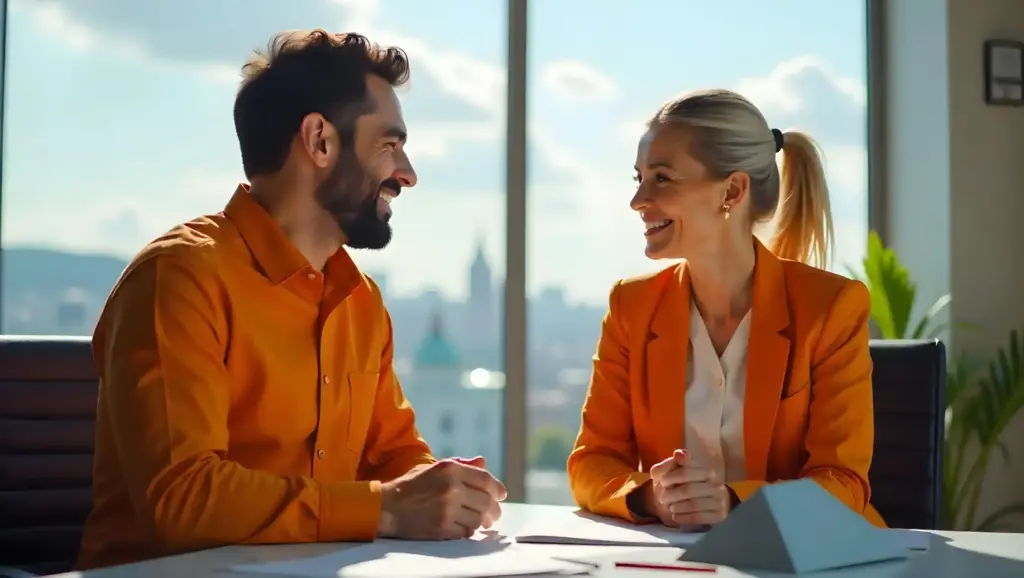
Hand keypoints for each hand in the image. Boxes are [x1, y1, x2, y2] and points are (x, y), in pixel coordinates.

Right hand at [377, 456, 506, 539]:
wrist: (387, 506)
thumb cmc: (411, 485)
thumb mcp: (435, 468)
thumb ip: (461, 465)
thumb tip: (483, 462)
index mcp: (450, 469)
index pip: (485, 479)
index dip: (497, 488)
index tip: (502, 495)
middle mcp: (451, 487)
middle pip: (486, 501)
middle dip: (494, 509)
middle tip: (494, 513)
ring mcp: (447, 509)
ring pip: (478, 519)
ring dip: (483, 522)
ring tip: (483, 522)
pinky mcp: (442, 527)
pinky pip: (466, 532)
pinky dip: (469, 531)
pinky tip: (467, 528)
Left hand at [648, 449, 730, 527]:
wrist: (695, 502)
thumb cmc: (680, 484)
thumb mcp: (671, 472)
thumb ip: (669, 464)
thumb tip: (678, 454)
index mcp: (705, 470)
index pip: (685, 472)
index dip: (670, 477)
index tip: (661, 482)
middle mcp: (716, 483)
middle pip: (689, 490)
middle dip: (671, 495)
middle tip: (662, 498)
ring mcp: (719, 499)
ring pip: (694, 505)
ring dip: (677, 507)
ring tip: (669, 507)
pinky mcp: (719, 514)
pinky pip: (699, 518)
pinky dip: (684, 518)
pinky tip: (676, 516)